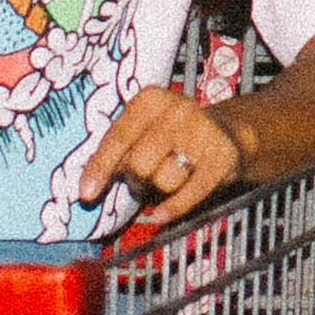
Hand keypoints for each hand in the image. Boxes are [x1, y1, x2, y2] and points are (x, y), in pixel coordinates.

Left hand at [80, 87, 253, 222]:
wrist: (228, 134)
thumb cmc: (172, 136)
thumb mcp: (144, 130)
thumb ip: (120, 150)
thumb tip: (89, 186)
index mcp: (151, 99)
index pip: (118, 137)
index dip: (101, 168)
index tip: (86, 194)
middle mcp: (178, 109)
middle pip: (140, 163)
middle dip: (136, 179)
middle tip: (144, 179)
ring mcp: (203, 131)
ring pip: (164, 180)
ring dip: (160, 189)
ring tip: (168, 178)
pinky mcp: (223, 157)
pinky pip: (190, 194)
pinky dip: (173, 209)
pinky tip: (160, 215)